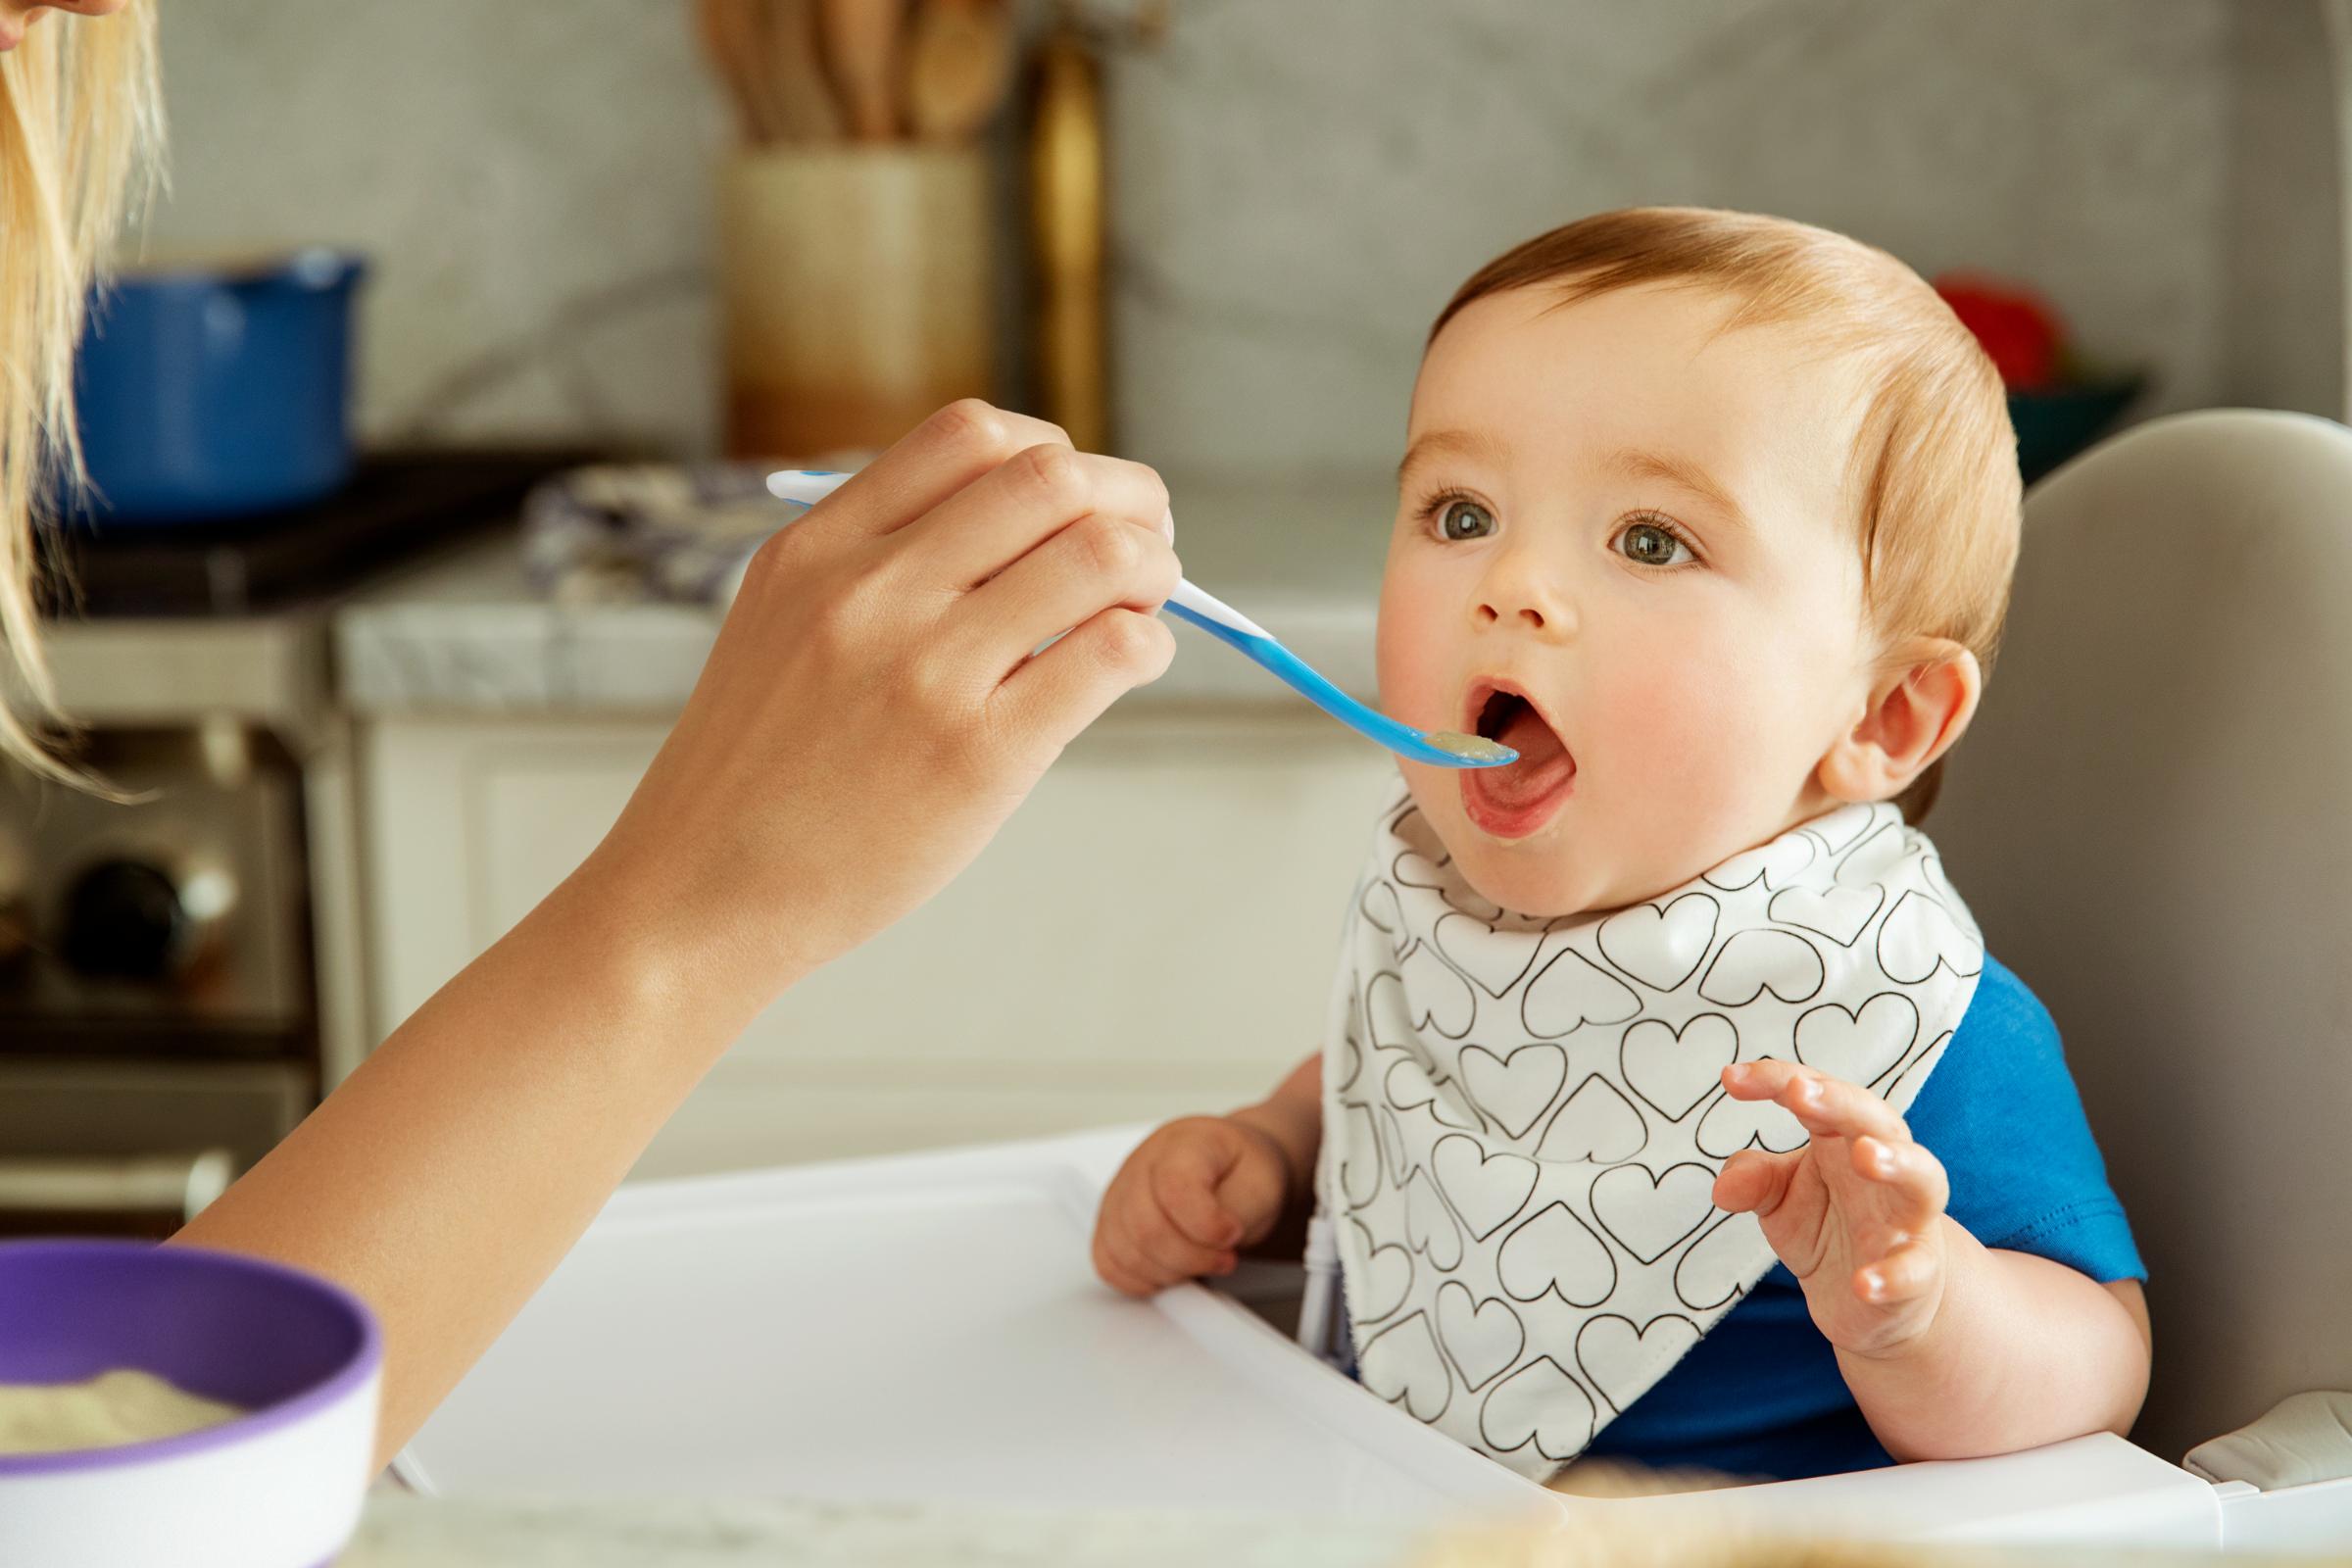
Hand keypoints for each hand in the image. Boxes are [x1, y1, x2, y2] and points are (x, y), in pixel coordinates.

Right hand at [585, 401, 1179, 1012]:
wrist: (696, 893)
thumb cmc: (758, 772)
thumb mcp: (782, 628)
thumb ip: (879, 568)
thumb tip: (1033, 531)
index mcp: (819, 549)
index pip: (969, 435)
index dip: (1054, 452)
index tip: (1080, 498)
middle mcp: (872, 593)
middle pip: (1050, 479)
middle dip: (1127, 500)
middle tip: (1147, 545)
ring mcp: (926, 672)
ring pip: (1099, 557)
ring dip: (1152, 569)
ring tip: (1148, 603)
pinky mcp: (977, 756)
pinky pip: (1111, 654)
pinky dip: (1146, 645)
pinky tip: (1131, 666)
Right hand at [1092, 1116, 1292, 1296]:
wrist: (1230, 1169)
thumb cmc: (1241, 1171)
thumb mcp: (1261, 1182)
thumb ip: (1239, 1208)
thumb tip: (1214, 1238)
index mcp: (1183, 1143)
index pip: (1175, 1189)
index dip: (1206, 1226)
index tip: (1232, 1235)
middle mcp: (1141, 1164)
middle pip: (1145, 1228)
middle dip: (1192, 1258)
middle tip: (1223, 1257)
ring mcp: (1120, 1193)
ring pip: (1125, 1252)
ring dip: (1170, 1272)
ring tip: (1200, 1260)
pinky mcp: (1110, 1223)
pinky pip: (1109, 1264)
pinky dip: (1142, 1279)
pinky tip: (1172, 1268)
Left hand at [1711, 1060, 1952, 1357]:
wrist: (1876, 1296)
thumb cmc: (1828, 1224)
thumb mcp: (1780, 1200)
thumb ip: (1755, 1181)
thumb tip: (1724, 1187)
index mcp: (1842, 1138)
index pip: (1815, 1094)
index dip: (1776, 1080)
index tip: (1730, 1079)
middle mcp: (1883, 1170)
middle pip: (1875, 1121)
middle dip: (1839, 1102)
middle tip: (1799, 1091)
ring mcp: (1907, 1220)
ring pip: (1922, 1180)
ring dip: (1898, 1163)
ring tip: (1865, 1155)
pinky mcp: (1919, 1272)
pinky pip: (1914, 1269)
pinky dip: (1892, 1274)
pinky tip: (1862, 1282)